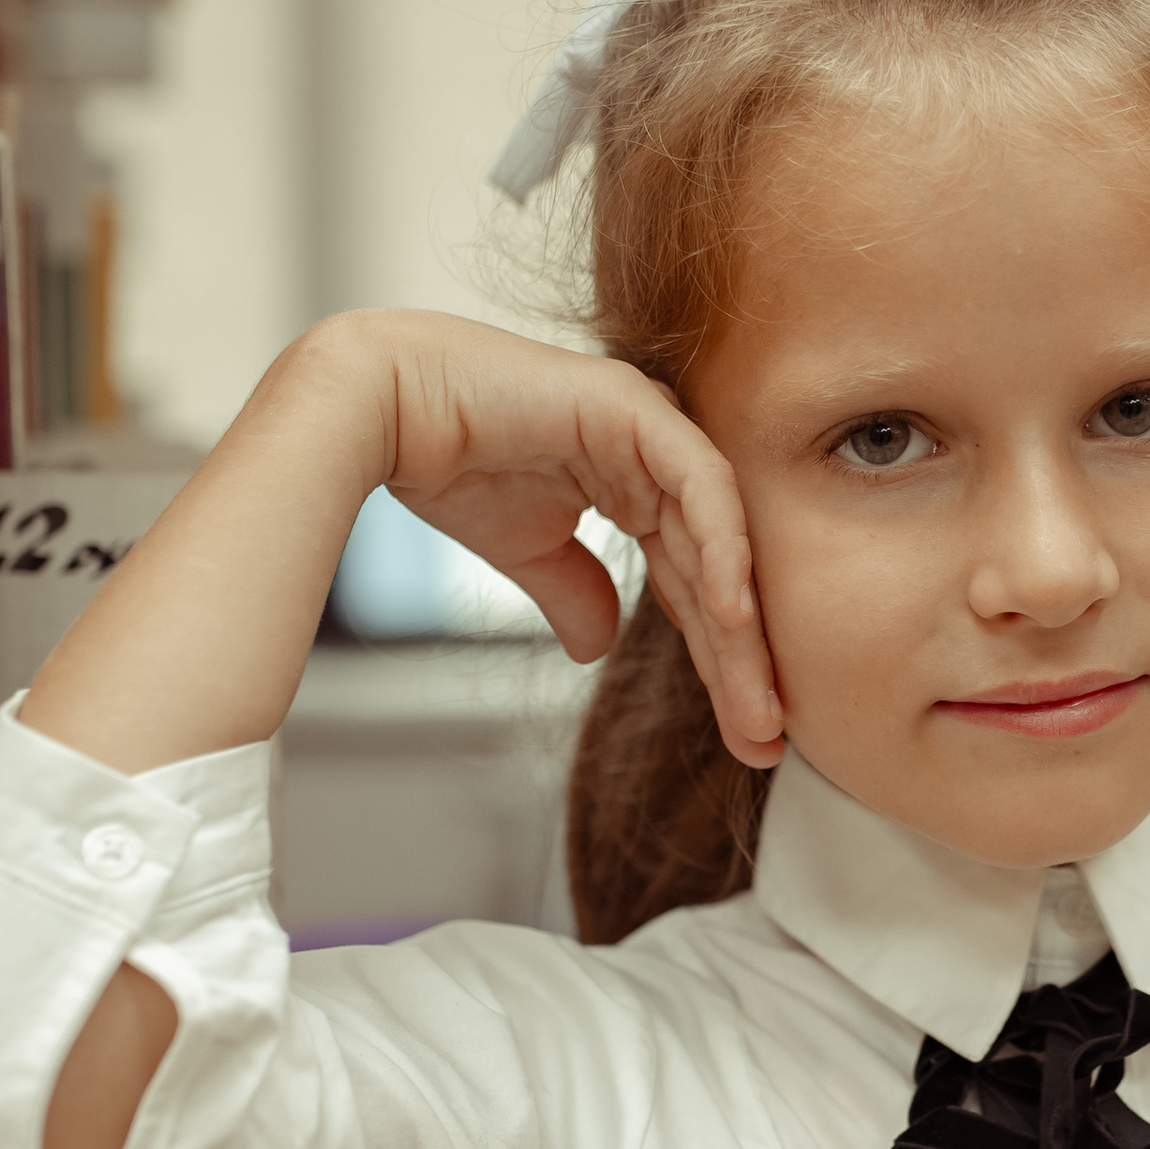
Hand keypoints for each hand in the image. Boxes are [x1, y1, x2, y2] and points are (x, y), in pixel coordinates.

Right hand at [374, 314, 782, 765]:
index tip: (746, 737)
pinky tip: (734, 615)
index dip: (719, 663)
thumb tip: (597, 649)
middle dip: (741, 662)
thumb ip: (575, 594)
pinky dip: (720, 548)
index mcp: (637, 487)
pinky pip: (699, 485)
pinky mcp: (636, 408)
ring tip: (758, 703)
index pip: (693, 588)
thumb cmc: (448, 466)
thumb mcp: (529, 553)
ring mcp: (653, 428)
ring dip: (739, 626)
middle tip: (767, 740)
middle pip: (715, 574)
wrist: (382, 411)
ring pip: (718, 538)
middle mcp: (657, 458)